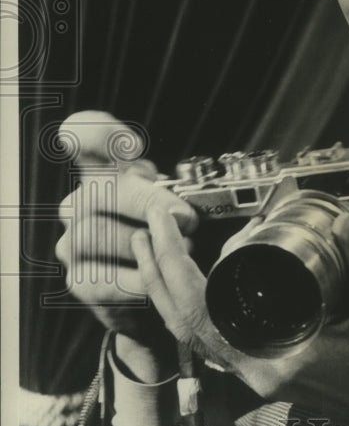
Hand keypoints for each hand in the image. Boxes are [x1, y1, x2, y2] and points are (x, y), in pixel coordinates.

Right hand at [55, 111, 198, 379]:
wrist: (157, 292)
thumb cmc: (167, 237)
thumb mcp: (178, 203)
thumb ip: (179, 191)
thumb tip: (197, 200)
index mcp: (105, 173)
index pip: (83, 133)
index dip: (99, 133)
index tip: (133, 147)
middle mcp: (80, 202)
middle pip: (102, 189)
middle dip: (149, 203)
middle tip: (185, 218)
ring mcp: (73, 241)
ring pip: (100, 233)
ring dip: (147, 244)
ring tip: (179, 252)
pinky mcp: (79, 280)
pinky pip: (103, 278)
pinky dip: (135, 280)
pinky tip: (155, 280)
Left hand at [131, 206, 348, 425]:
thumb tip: (340, 225)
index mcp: (284, 360)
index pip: (206, 314)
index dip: (176, 268)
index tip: (167, 227)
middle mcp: (263, 373)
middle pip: (187, 323)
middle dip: (160, 271)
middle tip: (153, 225)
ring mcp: (262, 377)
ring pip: (196, 335)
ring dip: (172, 291)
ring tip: (161, 247)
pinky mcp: (269, 373)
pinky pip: (216, 341)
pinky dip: (195, 310)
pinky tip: (194, 283)